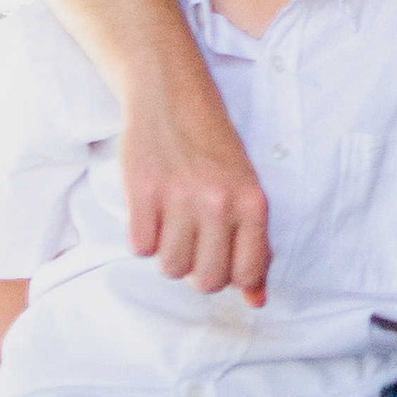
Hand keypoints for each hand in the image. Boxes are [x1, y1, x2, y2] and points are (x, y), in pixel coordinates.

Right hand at [122, 93, 269, 302]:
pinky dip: (143, 239)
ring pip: (170, 268)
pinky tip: (151, 215)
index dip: (232, 279)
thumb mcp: (245, 189)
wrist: (172, 95)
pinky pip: (140, 247)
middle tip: (193, 246)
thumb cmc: (213, 147)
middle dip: (197, 273)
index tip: (222, 263)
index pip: (247, 273)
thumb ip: (254, 245)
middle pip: (206, 280)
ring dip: (168, 255)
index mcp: (252, 202)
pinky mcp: (142, 190)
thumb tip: (256, 301)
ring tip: (171, 227)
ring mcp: (179, 197)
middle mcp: (219, 202)